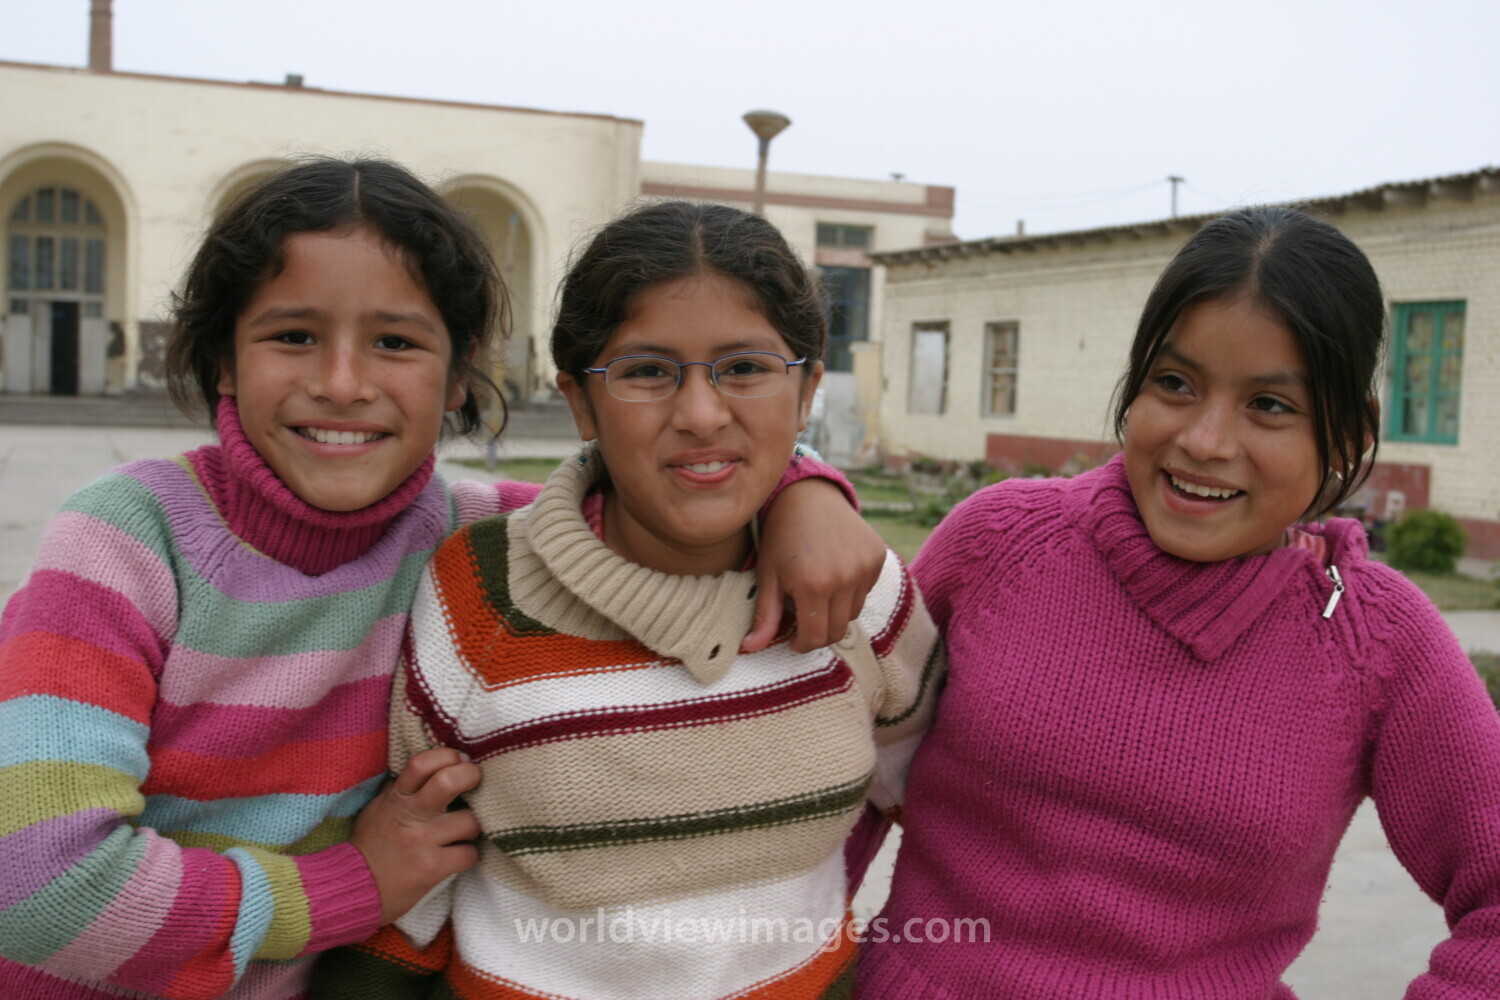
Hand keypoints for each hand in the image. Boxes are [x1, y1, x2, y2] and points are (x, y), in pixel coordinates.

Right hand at [350, 747, 481, 924]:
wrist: (354, 889)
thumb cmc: (370, 846)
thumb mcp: (379, 808)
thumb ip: (401, 788)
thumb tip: (430, 765)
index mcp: (396, 798)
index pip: (421, 763)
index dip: (446, 755)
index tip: (459, 759)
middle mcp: (410, 816)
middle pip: (449, 781)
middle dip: (470, 775)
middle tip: (475, 780)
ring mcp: (422, 842)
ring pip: (469, 822)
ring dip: (472, 827)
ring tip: (464, 832)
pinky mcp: (432, 868)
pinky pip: (468, 854)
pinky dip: (468, 855)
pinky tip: (458, 856)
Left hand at [744, 478, 884, 652]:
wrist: (807, 494)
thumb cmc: (782, 536)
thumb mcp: (768, 576)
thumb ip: (765, 615)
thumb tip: (750, 648)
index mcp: (814, 585)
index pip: (816, 637)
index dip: (802, 644)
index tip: (794, 639)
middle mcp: (845, 578)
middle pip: (837, 630)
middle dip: (818, 633)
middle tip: (804, 619)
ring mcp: (865, 567)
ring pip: (853, 613)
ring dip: (835, 611)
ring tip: (817, 590)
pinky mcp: (877, 556)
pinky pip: (866, 591)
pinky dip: (851, 591)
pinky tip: (834, 572)